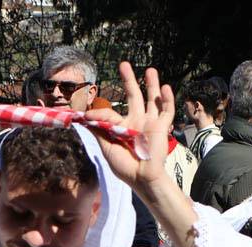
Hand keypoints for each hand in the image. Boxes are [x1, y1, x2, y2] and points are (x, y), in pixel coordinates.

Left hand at [84, 62, 172, 196]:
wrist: (143, 177)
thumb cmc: (125, 166)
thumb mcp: (107, 147)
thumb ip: (98, 130)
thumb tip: (85, 116)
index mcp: (123, 127)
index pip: (110, 112)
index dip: (98, 112)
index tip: (85, 113)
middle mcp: (138, 122)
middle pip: (134, 96)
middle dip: (129, 80)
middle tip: (123, 64)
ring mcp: (151, 123)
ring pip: (152, 100)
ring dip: (151, 85)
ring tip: (150, 70)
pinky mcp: (162, 127)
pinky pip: (167, 110)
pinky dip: (167, 99)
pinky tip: (165, 87)